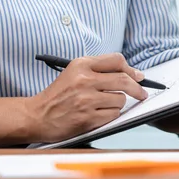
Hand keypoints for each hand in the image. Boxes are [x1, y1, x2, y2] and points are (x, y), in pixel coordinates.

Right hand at [27, 53, 147, 141]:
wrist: (37, 115)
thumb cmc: (57, 95)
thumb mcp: (73, 72)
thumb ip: (99, 70)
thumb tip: (131, 74)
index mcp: (81, 65)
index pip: (116, 60)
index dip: (131, 69)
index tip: (138, 76)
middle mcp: (84, 80)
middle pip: (124, 80)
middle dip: (137, 88)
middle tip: (141, 93)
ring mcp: (86, 100)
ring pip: (120, 100)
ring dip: (117, 104)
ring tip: (102, 105)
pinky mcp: (88, 118)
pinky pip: (113, 115)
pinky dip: (110, 116)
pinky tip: (98, 114)